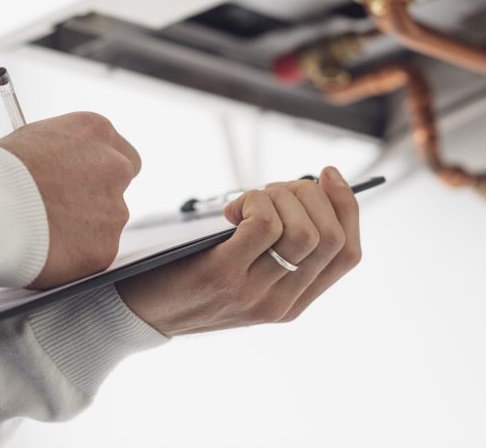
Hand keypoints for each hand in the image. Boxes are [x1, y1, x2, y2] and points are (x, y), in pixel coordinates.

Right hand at [0, 112, 140, 288]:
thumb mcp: (33, 139)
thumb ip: (62, 153)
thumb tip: (60, 166)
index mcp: (97, 132)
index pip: (121, 154)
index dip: (99, 173)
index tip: (82, 183)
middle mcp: (115, 167)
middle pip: (118, 188)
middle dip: (96, 200)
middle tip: (63, 211)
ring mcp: (114, 210)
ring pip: (105, 224)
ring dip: (82, 230)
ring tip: (42, 230)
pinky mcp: (104, 248)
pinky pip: (92, 255)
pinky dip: (73, 257)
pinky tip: (45, 250)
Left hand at [116, 167, 360, 335]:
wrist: (136, 313)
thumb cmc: (189, 278)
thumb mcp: (244, 272)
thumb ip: (275, 248)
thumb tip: (306, 191)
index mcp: (294, 302)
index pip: (349, 254)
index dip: (347, 206)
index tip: (328, 174)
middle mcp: (281, 303)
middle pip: (331, 236)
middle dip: (310, 194)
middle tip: (273, 189)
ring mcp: (254, 293)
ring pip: (304, 230)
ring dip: (280, 196)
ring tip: (248, 199)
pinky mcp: (224, 275)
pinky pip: (265, 225)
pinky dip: (254, 202)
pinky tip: (231, 211)